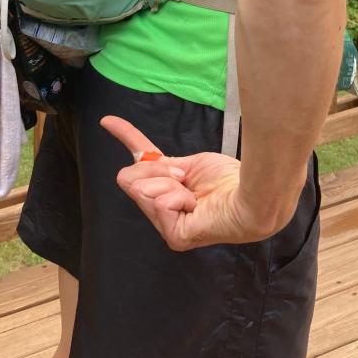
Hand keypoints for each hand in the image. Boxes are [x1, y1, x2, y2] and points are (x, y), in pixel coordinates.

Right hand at [100, 115, 269, 250]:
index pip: (140, 164)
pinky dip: (179, 196)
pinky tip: (195, 204)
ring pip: (140, 188)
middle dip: (155, 169)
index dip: (125, 138)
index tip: (106, 120)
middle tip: (183, 176)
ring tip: (193, 192)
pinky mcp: (174, 237)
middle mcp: (164, 211)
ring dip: (170, 182)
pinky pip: (159, 201)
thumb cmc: (229, 180)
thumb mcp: (188, 163)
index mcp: (169, 191)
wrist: (251, 193)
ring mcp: (167, 226)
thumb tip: (141, 152)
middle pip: (128, 178)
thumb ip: (162, 164)